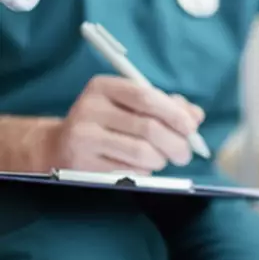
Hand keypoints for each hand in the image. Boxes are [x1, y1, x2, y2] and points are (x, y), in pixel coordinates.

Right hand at [41, 75, 204, 172]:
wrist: (61, 145)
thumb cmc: (108, 122)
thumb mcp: (132, 105)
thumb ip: (167, 106)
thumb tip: (196, 116)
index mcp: (103, 87)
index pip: (146, 97)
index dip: (174, 114)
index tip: (191, 129)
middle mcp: (90, 108)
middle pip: (148, 128)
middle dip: (176, 144)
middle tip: (184, 154)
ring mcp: (84, 137)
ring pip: (142, 153)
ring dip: (161, 160)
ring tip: (161, 159)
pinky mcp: (83, 165)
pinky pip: (129, 172)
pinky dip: (145, 172)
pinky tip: (140, 167)